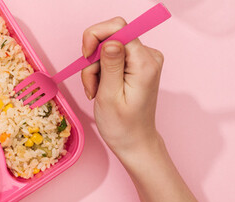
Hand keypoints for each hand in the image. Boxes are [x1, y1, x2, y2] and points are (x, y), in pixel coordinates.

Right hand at [80, 17, 164, 155]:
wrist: (134, 141)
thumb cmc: (122, 125)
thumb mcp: (109, 96)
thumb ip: (110, 65)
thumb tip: (111, 41)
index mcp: (145, 63)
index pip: (118, 28)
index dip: (96, 37)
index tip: (86, 56)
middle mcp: (148, 56)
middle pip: (111, 36)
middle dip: (93, 57)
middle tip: (91, 81)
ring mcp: (143, 59)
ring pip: (107, 48)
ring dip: (95, 68)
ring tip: (96, 91)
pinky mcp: (136, 64)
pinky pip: (111, 56)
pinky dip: (100, 71)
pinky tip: (101, 88)